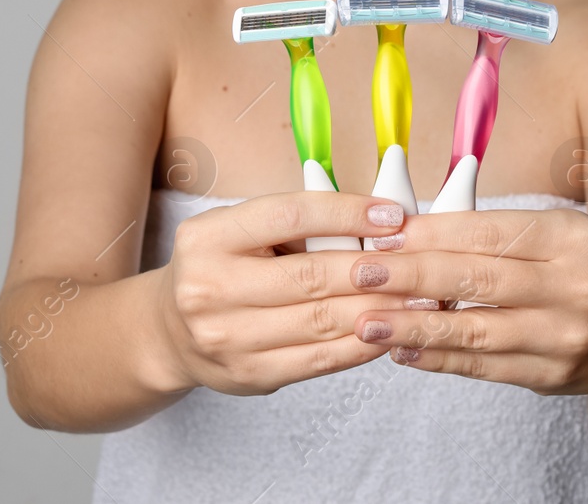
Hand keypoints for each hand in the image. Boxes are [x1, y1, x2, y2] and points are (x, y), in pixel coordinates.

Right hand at [154, 191, 426, 395]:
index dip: (346, 213)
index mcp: (208, 237)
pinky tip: (388, 329)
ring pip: (320, 320)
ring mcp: (226, 337)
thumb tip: (378, 218)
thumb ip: (295, 222)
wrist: (170, 330)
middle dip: (373, 267)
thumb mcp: (239, 231)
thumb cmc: (220, 268)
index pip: (289, 215)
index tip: (392, 214)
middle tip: (418, 260)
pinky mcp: (248, 374)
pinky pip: (318, 359)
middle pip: (310, 275)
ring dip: (378, 307)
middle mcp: (209, 287)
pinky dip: (360, 343)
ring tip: (418, 296)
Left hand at [343, 208, 587, 394]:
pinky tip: (403, 352)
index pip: (489, 231)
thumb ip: (495, 234)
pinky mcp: (551, 376)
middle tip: (361, 272)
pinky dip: (439, 359)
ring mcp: (564, 336)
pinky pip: (484, 367)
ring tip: (368, 321)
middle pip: (478, 279)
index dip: (433, 234)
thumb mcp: (557, 234)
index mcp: (571, 237)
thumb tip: (413, 234)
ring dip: (413, 328)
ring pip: (476, 330)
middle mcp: (574, 286)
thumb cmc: (585, 270)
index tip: (386, 235)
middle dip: (412, 276)